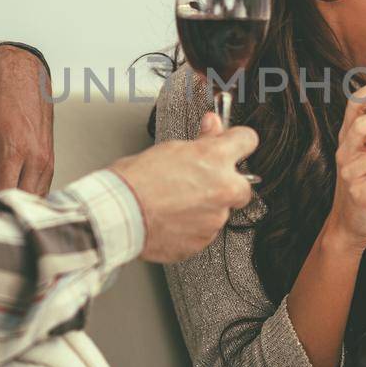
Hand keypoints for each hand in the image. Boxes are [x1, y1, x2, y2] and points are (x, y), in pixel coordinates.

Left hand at [0, 45, 54, 194]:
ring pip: (34, 201)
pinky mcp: (49, 159)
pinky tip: (7, 196)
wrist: (22, 67)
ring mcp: (46, 160)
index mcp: (12, 149)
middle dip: (0, 213)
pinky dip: (25, 196)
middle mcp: (35, 158)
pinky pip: (40, 189)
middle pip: (20, 204)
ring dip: (15, 207)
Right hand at [111, 114, 258, 262]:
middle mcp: (222, 188)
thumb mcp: (169, 149)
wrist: (118, 214)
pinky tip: (171, 219)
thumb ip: (200, 140)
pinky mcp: (202, 241)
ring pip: (220, 212)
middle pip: (243, 186)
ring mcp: (214, 218)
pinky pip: (203, 232)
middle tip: (200, 183)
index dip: (238, 141)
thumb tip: (213, 125)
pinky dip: (191, 227)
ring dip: (205, 208)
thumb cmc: (135, 180)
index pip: (247, 140)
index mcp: (215, 159)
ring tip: (174, 203)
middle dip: (227, 184)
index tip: (232, 143)